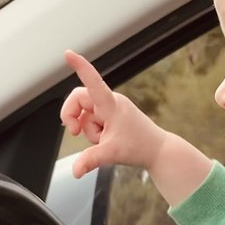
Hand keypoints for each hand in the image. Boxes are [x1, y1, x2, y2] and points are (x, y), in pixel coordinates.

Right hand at [60, 50, 165, 177]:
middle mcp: (110, 102)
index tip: (68, 53)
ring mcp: (110, 108)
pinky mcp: (110, 115)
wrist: (157, 150)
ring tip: (103, 140)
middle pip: (78, 99)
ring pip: (84, 114)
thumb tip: (75, 171)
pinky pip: (92, 120)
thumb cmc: (139, 145)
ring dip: (87, 129)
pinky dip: (93, 131)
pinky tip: (105, 139)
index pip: (92, 81)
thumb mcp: (111, 153)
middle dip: (72, 116)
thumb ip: (90, 160)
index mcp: (111, 104)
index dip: (79, 66)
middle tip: (74, 133)